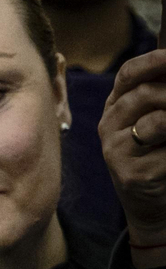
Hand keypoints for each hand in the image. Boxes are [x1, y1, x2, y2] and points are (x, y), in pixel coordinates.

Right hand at [102, 49, 165, 267]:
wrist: (152, 205)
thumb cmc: (159, 157)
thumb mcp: (158, 122)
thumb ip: (160, 97)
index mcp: (116, 107)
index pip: (128, 75)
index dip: (151, 62)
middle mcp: (109, 125)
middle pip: (143, 95)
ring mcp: (116, 150)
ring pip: (155, 122)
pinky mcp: (131, 174)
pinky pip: (165, 153)